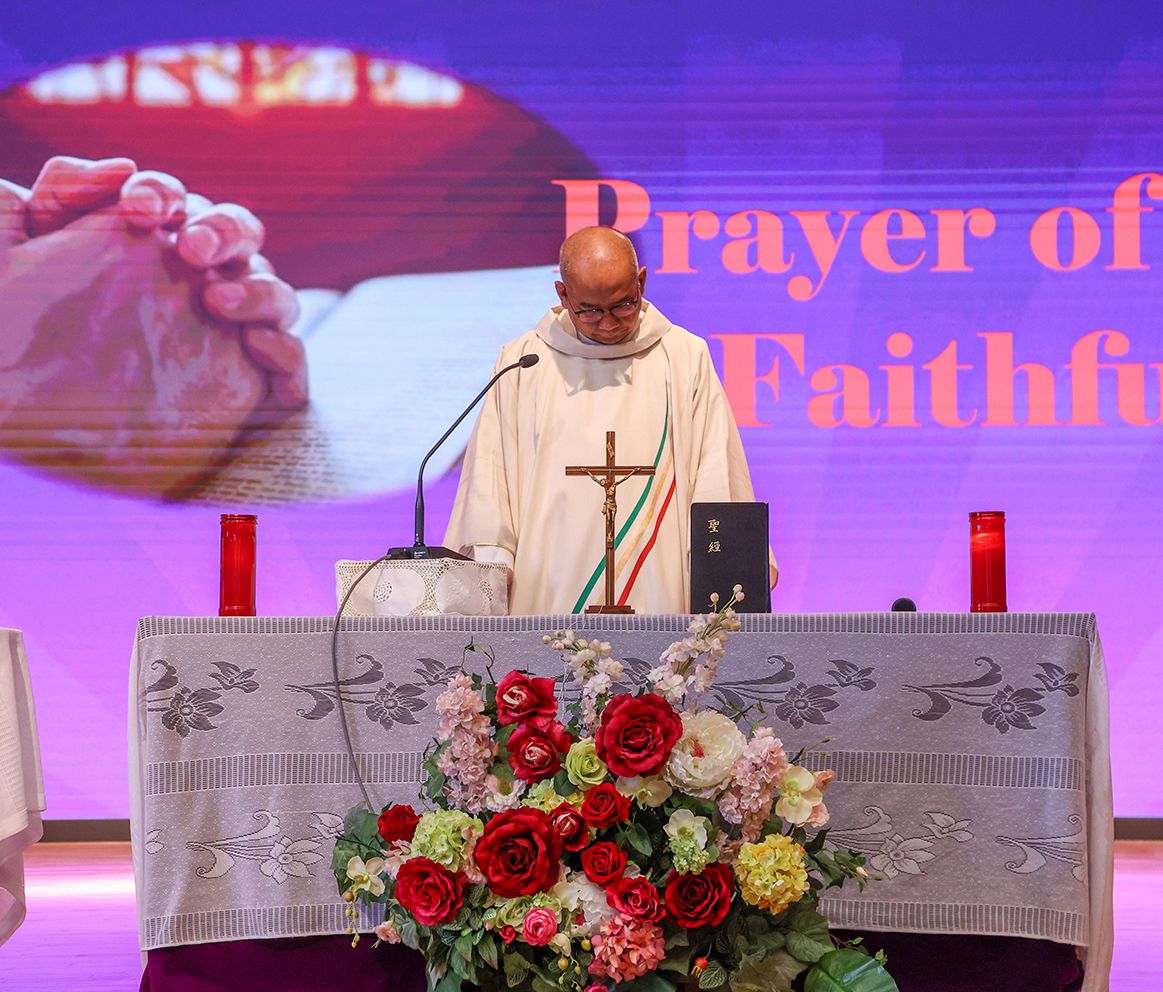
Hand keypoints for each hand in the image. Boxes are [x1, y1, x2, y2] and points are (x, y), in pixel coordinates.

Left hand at [0, 156, 307, 496]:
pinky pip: (293, 367)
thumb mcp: (13, 253)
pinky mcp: (255, 391)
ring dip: (258, 290)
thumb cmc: (17, 337)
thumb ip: (61, 193)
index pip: (179, 203)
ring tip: (216, 302)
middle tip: (192, 247)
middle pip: (242, 236)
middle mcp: (202, 285)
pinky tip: (255, 346)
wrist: (30, 431)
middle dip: (224, 230)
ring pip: (278, 296)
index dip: (164, 194)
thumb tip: (121, 168)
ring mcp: (234, 337)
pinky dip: (286, 353)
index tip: (136, 208)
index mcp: (155, 246)